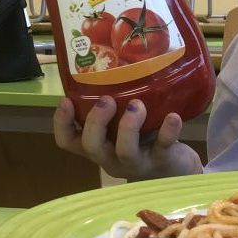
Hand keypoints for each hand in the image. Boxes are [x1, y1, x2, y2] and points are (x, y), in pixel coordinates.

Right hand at [53, 95, 202, 179]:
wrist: (175, 170)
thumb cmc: (143, 142)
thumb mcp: (122, 126)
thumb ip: (114, 107)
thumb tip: (109, 67)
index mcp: (98, 146)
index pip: (68, 141)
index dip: (62, 123)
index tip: (66, 100)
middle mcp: (112, 157)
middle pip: (92, 147)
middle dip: (96, 121)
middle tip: (106, 100)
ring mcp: (137, 163)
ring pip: (125, 151)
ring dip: (129, 126)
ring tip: (137, 105)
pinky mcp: (162, 161)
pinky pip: (163, 147)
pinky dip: (168, 131)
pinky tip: (172, 116)